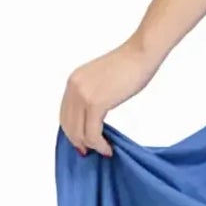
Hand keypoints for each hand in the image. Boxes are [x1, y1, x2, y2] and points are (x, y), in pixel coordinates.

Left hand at [60, 41, 160, 156]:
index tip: (82, 143)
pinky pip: (92, 133)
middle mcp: (73, 87)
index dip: (72, 132)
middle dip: (78, 142)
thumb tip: (94, 115)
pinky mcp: (96, 103)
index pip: (64, 114)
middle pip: (68, 125)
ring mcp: (83, 95)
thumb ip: (93, 94)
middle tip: (90, 152)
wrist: (141, 53)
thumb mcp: (102, 79)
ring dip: (90, 146)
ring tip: (103, 150)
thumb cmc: (130, 64)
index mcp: (73, 81)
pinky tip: (108, 148)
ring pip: (78, 132)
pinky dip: (99, 144)